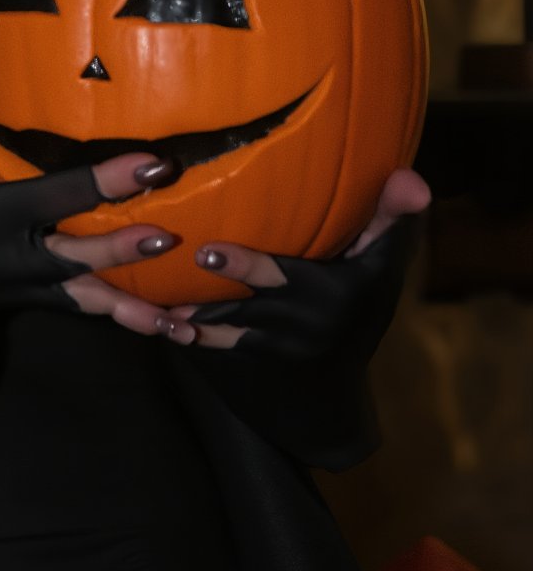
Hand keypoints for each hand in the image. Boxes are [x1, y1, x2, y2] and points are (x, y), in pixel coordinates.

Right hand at [0, 42, 181, 336]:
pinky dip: (117, 320)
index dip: (101, 183)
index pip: (49, 199)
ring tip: (181, 320)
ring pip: (79, 302)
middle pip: (70, 258)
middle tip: (170, 236)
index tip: (150, 166)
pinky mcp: (19, 303)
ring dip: (129, 309)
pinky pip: (74, 311)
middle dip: (120, 251)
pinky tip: (161, 329)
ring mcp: (12, 289)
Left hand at [157, 169, 431, 350]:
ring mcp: (277, 347)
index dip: (247, 266)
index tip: (208, 251)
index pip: (288, 277)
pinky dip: (191, 338)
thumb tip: (413, 179)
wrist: (337, 391)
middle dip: (212, 296)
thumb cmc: (359, 304)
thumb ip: (389, 218)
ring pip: (226, 330)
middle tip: (176, 277)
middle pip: (250, 306)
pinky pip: (217, 348)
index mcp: (335, 292)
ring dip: (192, 320)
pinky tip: (161, 325)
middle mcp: (305, 324)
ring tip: (157, 309)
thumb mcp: (381, 265)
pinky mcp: (251, 362)